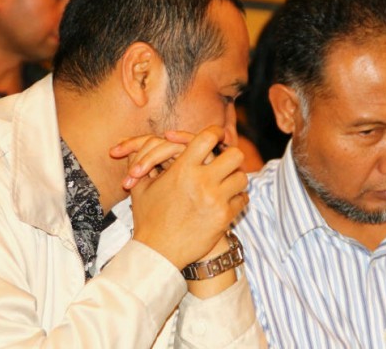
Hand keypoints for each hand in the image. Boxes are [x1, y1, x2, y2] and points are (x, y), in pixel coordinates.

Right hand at [121, 126, 248, 268]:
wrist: (157, 253)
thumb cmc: (147, 218)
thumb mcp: (142, 186)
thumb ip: (149, 161)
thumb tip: (158, 141)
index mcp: (182, 169)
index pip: (208, 138)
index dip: (216, 133)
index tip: (220, 135)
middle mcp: (202, 182)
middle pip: (234, 155)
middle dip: (231, 157)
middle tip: (226, 162)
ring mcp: (215, 200)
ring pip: (241, 177)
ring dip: (234, 179)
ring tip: (226, 183)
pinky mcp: (224, 218)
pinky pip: (242, 199)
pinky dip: (237, 198)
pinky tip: (227, 200)